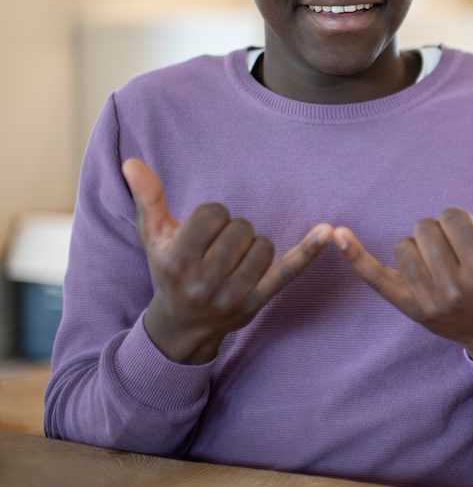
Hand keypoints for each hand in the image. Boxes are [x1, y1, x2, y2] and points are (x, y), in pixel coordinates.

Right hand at [123, 159, 332, 363]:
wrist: (182, 325)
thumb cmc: (168, 270)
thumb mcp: (152, 236)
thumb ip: (147, 197)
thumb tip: (131, 161)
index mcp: (177, 260)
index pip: (213, 214)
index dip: (212, 216)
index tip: (204, 232)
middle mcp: (204, 281)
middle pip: (240, 228)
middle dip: (232, 231)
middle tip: (218, 249)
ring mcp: (233, 295)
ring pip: (263, 245)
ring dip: (253, 245)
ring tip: (234, 259)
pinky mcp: (258, 302)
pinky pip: (288, 271)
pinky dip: (309, 251)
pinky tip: (328, 232)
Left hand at [333, 187, 472, 361]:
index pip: (452, 216)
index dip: (459, 221)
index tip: (468, 239)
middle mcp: (453, 288)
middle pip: (425, 227)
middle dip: (438, 232)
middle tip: (453, 253)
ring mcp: (427, 300)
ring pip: (404, 245)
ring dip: (418, 246)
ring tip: (438, 263)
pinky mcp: (405, 305)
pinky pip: (375, 276)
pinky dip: (355, 255)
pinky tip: (337, 234)